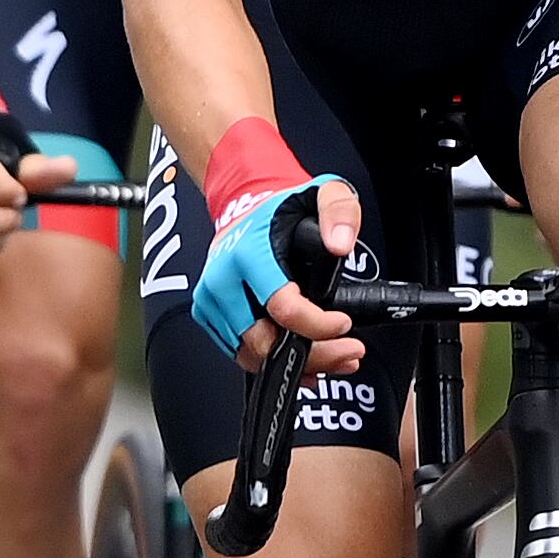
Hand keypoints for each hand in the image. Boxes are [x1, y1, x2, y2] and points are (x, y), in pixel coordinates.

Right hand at [191, 176, 364, 372]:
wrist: (243, 202)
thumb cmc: (282, 205)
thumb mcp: (323, 193)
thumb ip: (339, 212)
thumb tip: (340, 243)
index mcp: (248, 255)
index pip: (282, 306)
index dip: (318, 324)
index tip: (344, 324)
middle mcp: (223, 280)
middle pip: (264, 341)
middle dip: (312, 354)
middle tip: (349, 351)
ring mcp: (212, 300)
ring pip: (250, 354)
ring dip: (295, 364)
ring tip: (333, 358)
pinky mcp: (209, 313)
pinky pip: (239, 351)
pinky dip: (271, 361)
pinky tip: (303, 358)